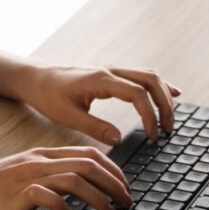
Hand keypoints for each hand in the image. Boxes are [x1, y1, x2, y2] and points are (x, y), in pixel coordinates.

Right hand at [0, 146, 131, 209]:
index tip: (124, 186)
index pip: (87, 153)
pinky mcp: (15, 195)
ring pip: (74, 177)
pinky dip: (63, 205)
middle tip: (128, 201)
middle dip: (114, 182)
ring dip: (99, 196)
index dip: (112, 169)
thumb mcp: (21, 178)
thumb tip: (74, 194)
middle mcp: (38, 161)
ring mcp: (27, 176)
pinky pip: (46, 195)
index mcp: (41, 155)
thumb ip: (46, 179)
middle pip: (87, 163)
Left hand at [21, 65, 180, 144]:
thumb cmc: (48, 96)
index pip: (137, 93)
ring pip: (149, 75)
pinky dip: (159, 86)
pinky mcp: (112, 75)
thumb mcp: (67, 116)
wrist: (36, 78)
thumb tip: (119, 139)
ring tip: (169, 121)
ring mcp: (112, 70)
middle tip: (167, 130)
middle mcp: (111, 71)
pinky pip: (142, 76)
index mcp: (101, 80)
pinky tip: (172, 94)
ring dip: (164, 95)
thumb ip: (94, 127)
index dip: (150, 115)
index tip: (152, 136)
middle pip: (151, 80)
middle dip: (164, 104)